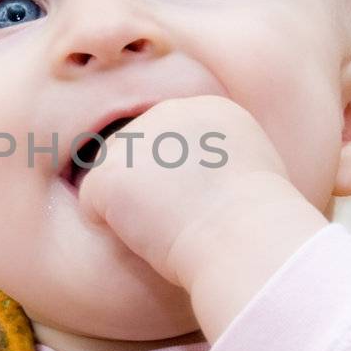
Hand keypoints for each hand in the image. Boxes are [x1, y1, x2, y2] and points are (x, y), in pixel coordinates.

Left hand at [76, 94, 327, 338]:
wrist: (246, 240)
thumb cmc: (258, 226)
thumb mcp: (254, 171)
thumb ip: (218, 159)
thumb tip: (199, 175)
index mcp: (209, 109)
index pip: (170, 141)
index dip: (179, 180)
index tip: (206, 204)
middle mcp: (168, 112)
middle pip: (137, 154)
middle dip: (150, 189)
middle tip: (185, 220)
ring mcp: (135, 139)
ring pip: (113, 178)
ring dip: (131, 208)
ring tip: (171, 228)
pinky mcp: (109, 172)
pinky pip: (92, 205)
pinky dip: (111, 229)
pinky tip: (147, 236)